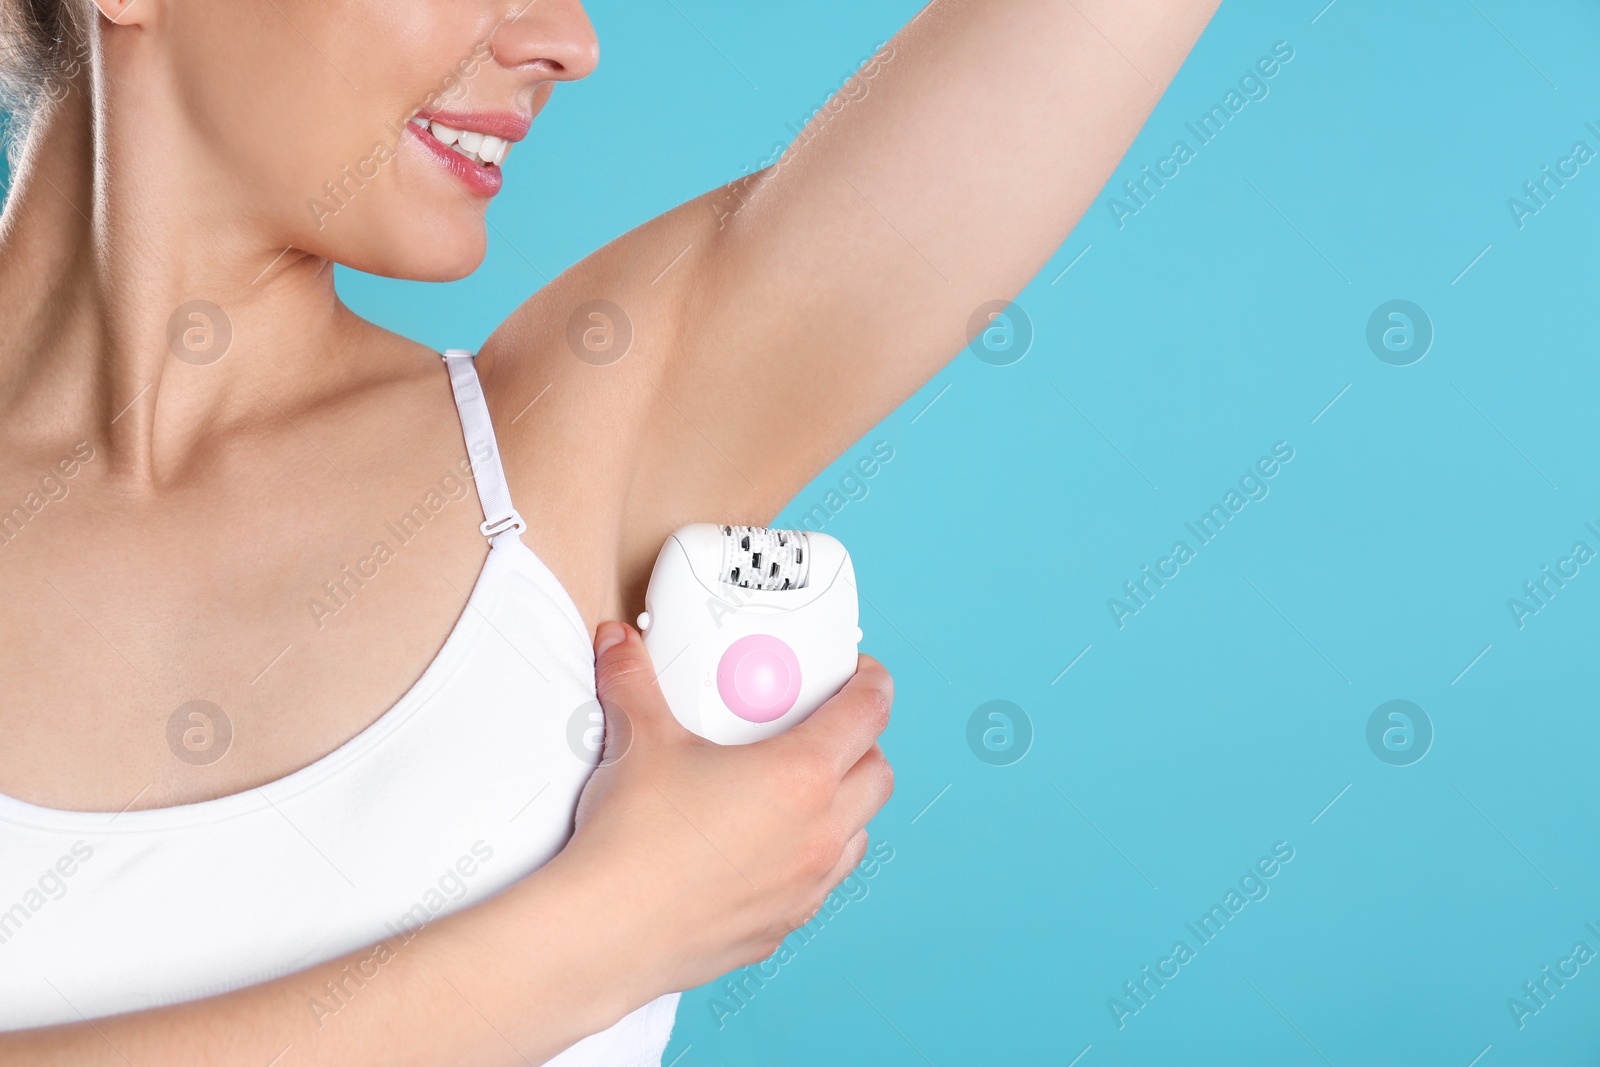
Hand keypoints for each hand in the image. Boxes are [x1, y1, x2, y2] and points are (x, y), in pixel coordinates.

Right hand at [559, 620, 893, 997]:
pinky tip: (768, 851)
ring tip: (802, 791)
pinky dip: (810, 860)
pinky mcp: (779, 927)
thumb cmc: (634, 841)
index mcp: (800, 776)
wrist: (605, 932)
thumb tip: (620, 645)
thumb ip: (634, 682)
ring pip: (858, 836)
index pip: (868, 715)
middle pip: (878, 777)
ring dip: (845, 807)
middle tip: (828, 730)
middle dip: (864, 746)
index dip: (873, 685)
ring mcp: (804, 886)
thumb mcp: (640, 741)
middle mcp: (818, 833)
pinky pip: (818, 886)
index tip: (863, 675)